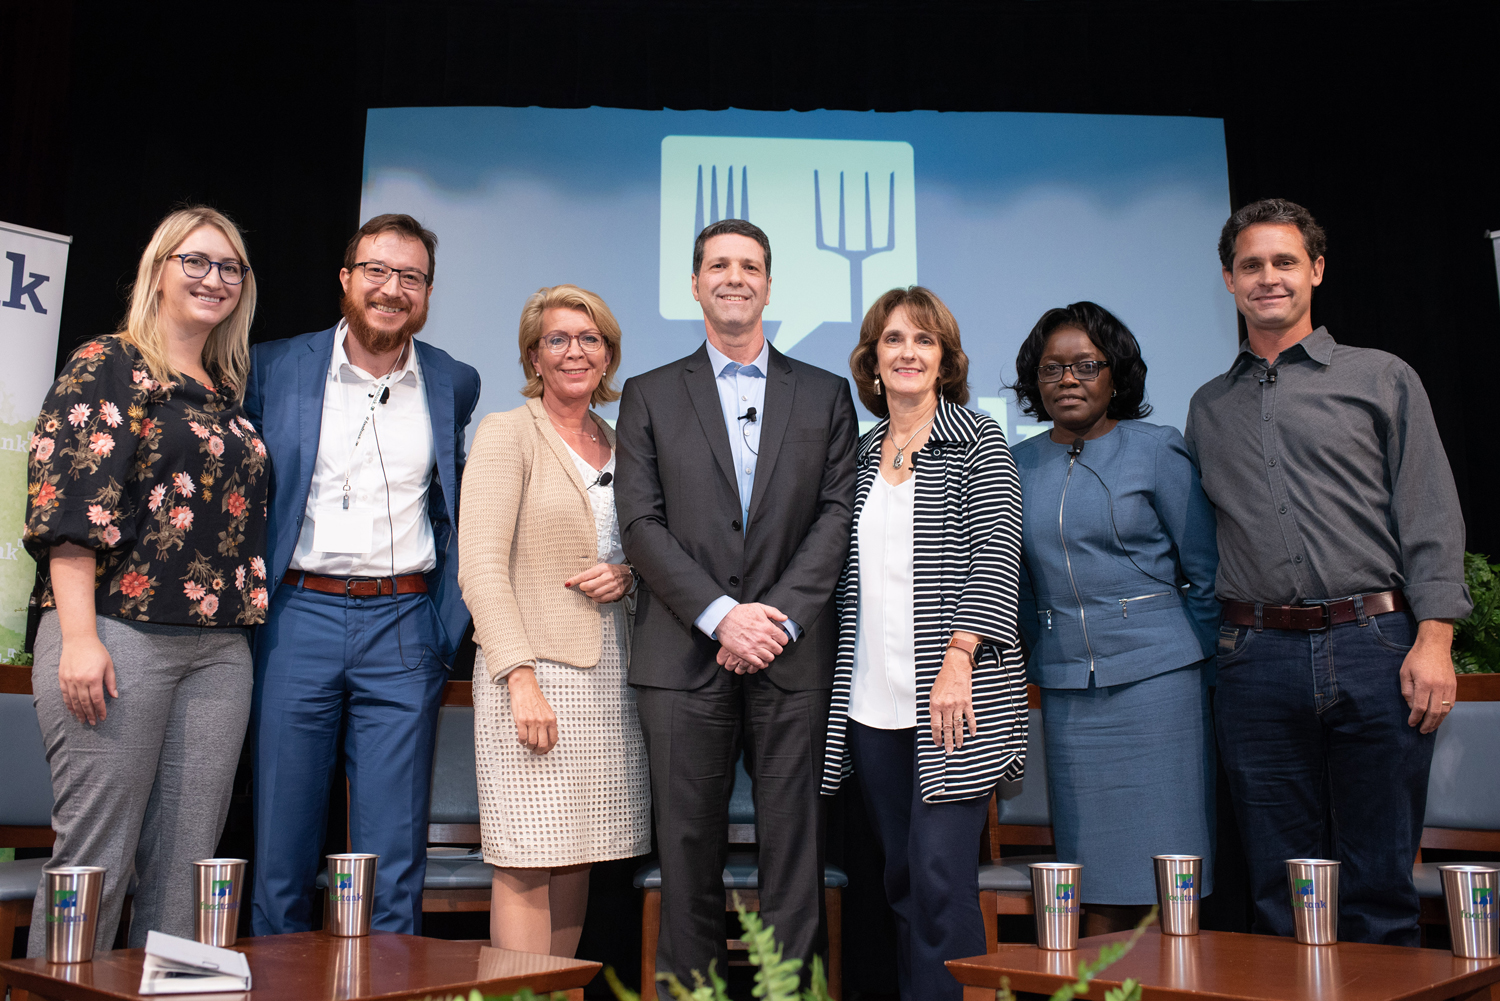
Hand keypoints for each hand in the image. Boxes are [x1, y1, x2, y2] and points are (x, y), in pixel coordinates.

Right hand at [58, 635, 117, 725]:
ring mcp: (70, 680)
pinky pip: (65, 695)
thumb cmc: (97, 651)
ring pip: (74, 701)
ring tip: (83, 720)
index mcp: (94, 678)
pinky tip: (72, 710)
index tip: (103, 717)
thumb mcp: (109, 665)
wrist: (79, 640)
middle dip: (90, 714)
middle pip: (85, 703)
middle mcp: (80, 681)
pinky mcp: (62, 678)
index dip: (100, 710)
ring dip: (78, 712)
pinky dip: (68, 704)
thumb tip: (115, 696)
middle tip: (93, 723)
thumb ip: (111, 682)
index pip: (97, 699)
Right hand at [506, 667, 557, 753]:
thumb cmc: (535, 699)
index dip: (549, 748)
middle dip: (539, 751)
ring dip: (529, 746)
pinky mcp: (521, 721)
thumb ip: (548, 725)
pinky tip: (522, 739)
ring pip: (532, 743)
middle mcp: (543, 721)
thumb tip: (547, 740)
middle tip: (536, 751)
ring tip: (528, 744)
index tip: (545, 750)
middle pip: (543, 744)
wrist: (524, 687)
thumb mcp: (547, 711)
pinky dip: (522, 741)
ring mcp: (532, 721)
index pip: (553, 740)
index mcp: (551, 719)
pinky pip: (522, 737)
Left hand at [565, 562, 632, 603]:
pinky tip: (596, 595)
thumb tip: (574, 581)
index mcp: (603, 568)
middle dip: (583, 588)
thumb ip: (589, 573)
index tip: (567, 583)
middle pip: (590, 586)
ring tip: (590, 590)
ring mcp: (613, 586)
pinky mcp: (616, 594)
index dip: (575, 580)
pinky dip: (596, 598)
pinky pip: (601, 599)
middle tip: (583, 586)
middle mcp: (608, 577)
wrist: (628, 575)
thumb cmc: (611, 571)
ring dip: (589, 593)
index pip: (585, 575)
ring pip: (595, 594)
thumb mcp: (601, 567)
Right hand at [714, 603, 788, 670]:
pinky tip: (759, 659)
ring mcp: (753, 647)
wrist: (723, 618)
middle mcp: (762, 638)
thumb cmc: (741, 612)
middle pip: (778, 650)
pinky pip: (758, 664)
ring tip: (765, 652)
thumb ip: (774, 612)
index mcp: (768, 627)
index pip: (783, 640)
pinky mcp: (745, 653)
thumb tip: (785, 618)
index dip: (782, 640)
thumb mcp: (759, 607)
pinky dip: (760, 663)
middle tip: (771, 646)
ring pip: (770, 658)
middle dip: (776, 648)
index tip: (778, 640)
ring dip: (769, 656)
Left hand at [929, 647, 977, 752]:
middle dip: (948, 741)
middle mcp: (947, 706)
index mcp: (936, 704)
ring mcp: (958, 705)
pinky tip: (972, 734)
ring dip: (959, 737)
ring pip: (958, 725)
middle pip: (947, 728)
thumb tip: (935, 721)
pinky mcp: (967, 703)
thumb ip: (933, 707)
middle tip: (949, 750)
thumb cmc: (943, 679)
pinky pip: (970, 717)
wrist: (955, 668)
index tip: (938, 743)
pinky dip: (971, 726)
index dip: (936, 736)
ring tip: (959, 746)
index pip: (935, 725)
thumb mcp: (932, 693)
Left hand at [1400, 619, 1456, 733]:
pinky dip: (1445, 713)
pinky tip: (1439, 717)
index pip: (1420, 707)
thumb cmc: (1416, 658)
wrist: (1435, 646)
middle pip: (1434, 712)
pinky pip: (1451, 704)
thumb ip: (1407, 690)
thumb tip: (1411, 707)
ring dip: (1438, 721)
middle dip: (1427, 724)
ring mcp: (1448, 687)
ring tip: (1430, 728)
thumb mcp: (1404, 672)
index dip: (1415, 718)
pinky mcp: (1454, 686)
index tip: (1411, 723)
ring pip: (1445, 710)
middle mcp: (1438, 687)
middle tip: (1422, 731)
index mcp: (1424, 684)